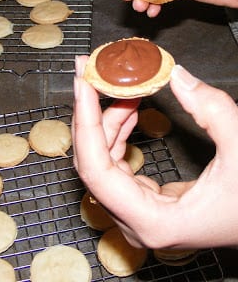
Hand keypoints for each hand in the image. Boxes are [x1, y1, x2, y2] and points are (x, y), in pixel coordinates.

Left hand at [73, 55, 237, 247]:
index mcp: (153, 221)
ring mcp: (136, 213)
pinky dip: (118, 133)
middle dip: (89, 113)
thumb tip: (178, 76)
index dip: (85, 122)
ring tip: (119, 88)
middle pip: (92, 161)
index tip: (83, 83)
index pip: (95, 168)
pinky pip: (115, 163)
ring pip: (103, 159)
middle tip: (88, 73)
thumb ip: (213, 111)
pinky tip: (127, 111)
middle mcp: (136, 221)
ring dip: (108, 119)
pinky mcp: (142, 201)